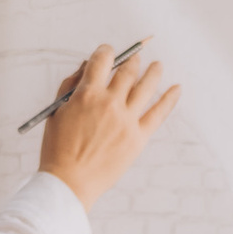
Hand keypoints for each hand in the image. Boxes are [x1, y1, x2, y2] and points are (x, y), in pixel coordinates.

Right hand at [38, 42, 178, 208]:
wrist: (69, 182)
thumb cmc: (57, 148)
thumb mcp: (56, 111)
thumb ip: (70, 85)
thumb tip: (87, 66)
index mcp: (87, 94)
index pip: (102, 60)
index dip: (107, 51)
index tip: (109, 52)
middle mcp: (109, 103)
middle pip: (127, 71)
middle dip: (132, 60)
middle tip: (136, 57)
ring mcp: (126, 120)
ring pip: (146, 87)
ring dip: (153, 72)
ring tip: (158, 65)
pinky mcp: (138, 137)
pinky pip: (158, 113)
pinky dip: (169, 99)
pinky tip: (176, 89)